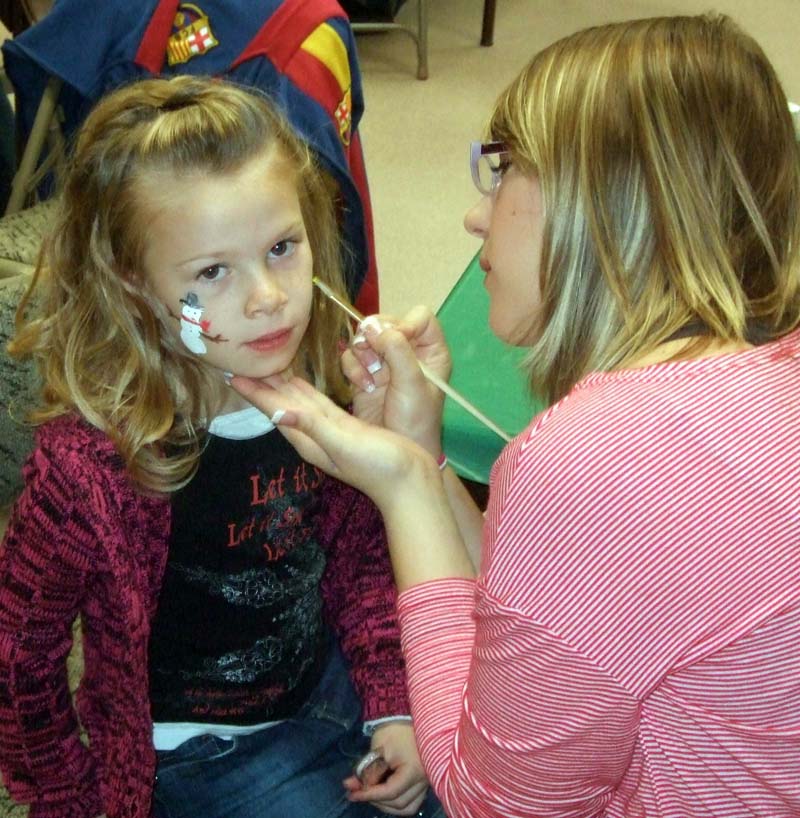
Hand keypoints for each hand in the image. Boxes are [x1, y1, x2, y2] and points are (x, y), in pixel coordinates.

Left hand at [230, 375, 435, 509]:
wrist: (411, 482)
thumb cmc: (379, 466)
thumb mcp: (343, 444)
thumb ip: (312, 426)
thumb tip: (278, 413)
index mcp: (309, 438)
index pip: (275, 411)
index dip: (255, 394)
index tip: (234, 374)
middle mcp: (315, 434)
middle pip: (282, 405)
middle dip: (263, 387)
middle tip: (244, 363)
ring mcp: (330, 431)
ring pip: (299, 403)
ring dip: (281, 387)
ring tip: (266, 368)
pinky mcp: (347, 426)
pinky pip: (318, 403)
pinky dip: (306, 391)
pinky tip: (301, 384)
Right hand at [343, 307, 451, 455]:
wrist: (396, 453)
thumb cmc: (415, 421)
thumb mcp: (412, 384)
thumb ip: (398, 350)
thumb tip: (374, 326)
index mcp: (431, 351)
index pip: (419, 317)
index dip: (404, 323)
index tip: (392, 339)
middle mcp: (409, 352)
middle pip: (386, 323)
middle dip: (376, 337)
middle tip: (372, 355)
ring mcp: (385, 362)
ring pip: (366, 337)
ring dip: (363, 353)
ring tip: (370, 376)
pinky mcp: (364, 374)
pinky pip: (352, 356)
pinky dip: (353, 368)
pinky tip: (363, 385)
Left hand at [343, 722, 428, 815]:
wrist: (406, 715)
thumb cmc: (393, 729)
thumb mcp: (378, 750)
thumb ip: (368, 772)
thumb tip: (351, 787)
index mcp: (414, 770)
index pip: (390, 792)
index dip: (369, 795)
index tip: (352, 793)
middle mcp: (424, 779)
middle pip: (399, 803)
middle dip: (376, 800)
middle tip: (357, 791)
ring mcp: (426, 781)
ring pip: (408, 807)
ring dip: (387, 805)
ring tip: (371, 795)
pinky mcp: (424, 780)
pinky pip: (412, 800)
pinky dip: (397, 801)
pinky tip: (383, 793)